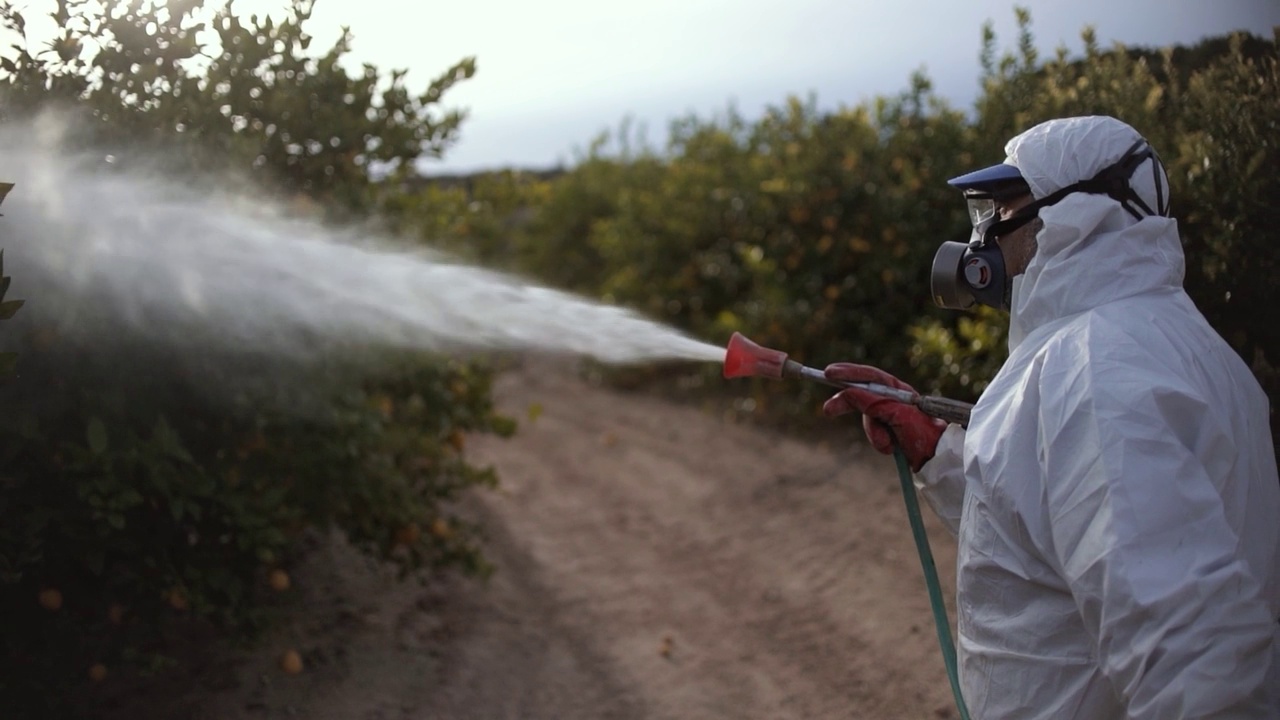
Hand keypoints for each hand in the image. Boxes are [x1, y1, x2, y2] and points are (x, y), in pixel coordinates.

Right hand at [822, 363, 945, 471]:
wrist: (937, 460)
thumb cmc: (924, 435)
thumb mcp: (899, 416)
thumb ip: (875, 402)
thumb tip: (850, 392)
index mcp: (899, 391)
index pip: (870, 378)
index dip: (848, 373)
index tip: (828, 374)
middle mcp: (894, 400)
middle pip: (863, 396)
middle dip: (848, 404)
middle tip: (827, 410)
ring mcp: (891, 416)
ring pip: (867, 419)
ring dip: (874, 433)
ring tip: (888, 445)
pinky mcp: (889, 431)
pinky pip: (873, 433)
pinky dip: (879, 441)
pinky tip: (891, 449)